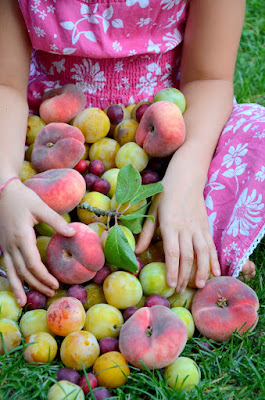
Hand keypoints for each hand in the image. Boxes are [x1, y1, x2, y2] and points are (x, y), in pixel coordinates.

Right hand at [0, 180, 74, 305]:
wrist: (2, 191)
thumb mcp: (41, 207)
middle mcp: (11, 245)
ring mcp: (4, 246)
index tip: (56, 284)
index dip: (44, 276)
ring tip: (24, 302)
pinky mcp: (2, 244)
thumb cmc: (23, 198)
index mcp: (22, 237)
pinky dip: (10, 277)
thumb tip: (73, 232)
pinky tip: (15, 284)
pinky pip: (6, 265)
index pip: (33, 264)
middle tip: (50, 292)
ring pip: (11, 272)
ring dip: (19, 287)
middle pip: (23, 272)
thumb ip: (56, 221)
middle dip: (36, 284)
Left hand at [135, 162, 220, 292]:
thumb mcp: (152, 211)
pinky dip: (214, 259)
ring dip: (202, 270)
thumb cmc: (165, 193)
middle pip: (187, 256)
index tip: (170, 284)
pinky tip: (216, 272)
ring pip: (202, 253)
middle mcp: (186, 228)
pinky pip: (211, 245)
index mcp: (170, 224)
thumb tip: (136, 252)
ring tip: (200, 286)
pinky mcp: (206, 226)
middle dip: (184, 275)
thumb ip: (146, 233)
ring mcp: (198, 227)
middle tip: (180, 291)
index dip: (172, 269)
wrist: (186, 177)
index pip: (173, 252)